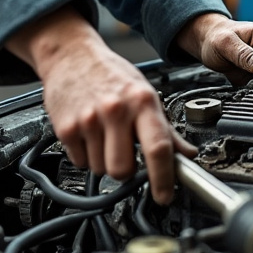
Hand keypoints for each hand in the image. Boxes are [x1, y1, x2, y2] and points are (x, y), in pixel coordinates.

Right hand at [6, 5, 194, 204]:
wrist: (71, 55)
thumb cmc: (111, 74)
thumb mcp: (145, 94)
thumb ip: (166, 128)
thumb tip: (187, 155)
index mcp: (142, 101)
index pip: (158, 148)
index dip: (164, 179)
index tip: (165, 196)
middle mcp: (115, 110)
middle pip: (122, 170)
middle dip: (126, 171)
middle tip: (126, 154)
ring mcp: (89, 120)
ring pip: (100, 169)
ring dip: (104, 161)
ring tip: (104, 136)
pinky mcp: (66, 128)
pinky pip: (80, 162)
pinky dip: (85, 155)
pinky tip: (89, 134)